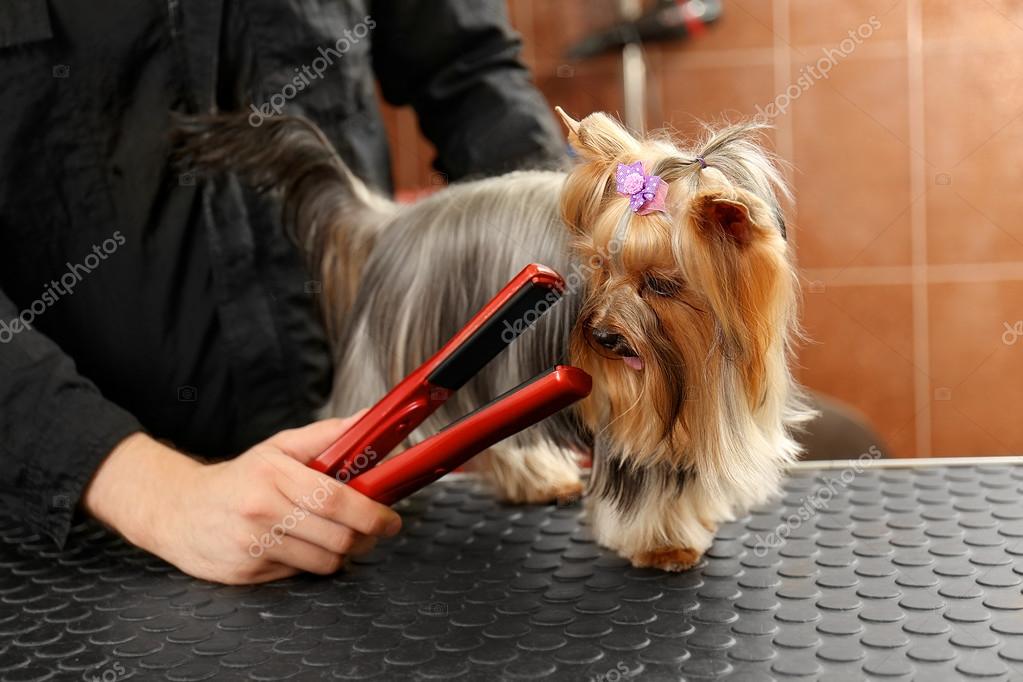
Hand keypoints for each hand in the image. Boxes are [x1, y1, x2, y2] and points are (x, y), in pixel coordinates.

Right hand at [83, 415, 401, 583]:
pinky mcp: (247, 573)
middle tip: (375, 531)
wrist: (178, 510)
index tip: (391, 518)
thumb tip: (368, 419)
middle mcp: (261, 510)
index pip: (335, 500)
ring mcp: (253, 544)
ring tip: (342, 539)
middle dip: (366, 537)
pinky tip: (304, 548)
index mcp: (273, 475)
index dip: (371, 513)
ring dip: (344, 554)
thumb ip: (327, 436)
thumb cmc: (240, 478)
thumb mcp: (279, 448)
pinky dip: (312, 564)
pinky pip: (299, 574)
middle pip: (336, 536)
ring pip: (323, 562)